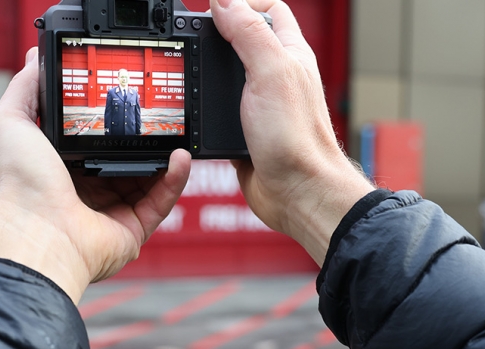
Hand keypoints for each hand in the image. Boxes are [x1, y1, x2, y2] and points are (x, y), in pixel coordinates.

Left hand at [0, 48, 190, 303]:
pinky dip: (175, 180)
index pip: (88, 139)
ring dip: (164, 156)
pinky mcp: (131, 231)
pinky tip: (181, 157)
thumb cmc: (20, 185)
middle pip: (122, 158)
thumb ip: (25, 88)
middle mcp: (83, 192)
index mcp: (56, 168)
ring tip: (176, 132)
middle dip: (142, 137)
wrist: (38, 231)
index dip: (107, 119)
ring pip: (148, 179)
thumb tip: (37, 60)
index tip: (123, 96)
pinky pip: (161, 202)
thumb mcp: (11, 121)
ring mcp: (109, 213)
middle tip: (159, 113)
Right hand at [211, 0, 374, 262]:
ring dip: (207, 72)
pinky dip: (204, 110)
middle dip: (218, 34)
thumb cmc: (298, 138)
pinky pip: (218, 113)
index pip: (268, 9)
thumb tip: (223, 1)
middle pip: (244, 40)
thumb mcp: (270, 72)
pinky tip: (192, 110)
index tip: (212, 10)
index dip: (241, 3)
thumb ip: (248, 33)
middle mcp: (277, 77)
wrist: (297, 192)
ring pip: (227, 77)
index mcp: (290, 54)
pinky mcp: (245, 132)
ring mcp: (261, 105)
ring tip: (187, 67)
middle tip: (192, 35)